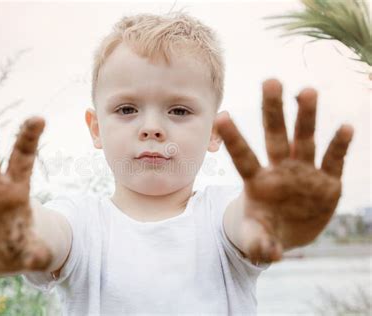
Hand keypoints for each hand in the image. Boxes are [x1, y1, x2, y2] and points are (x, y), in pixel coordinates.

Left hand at [217, 79, 352, 262]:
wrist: (286, 232)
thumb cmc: (263, 229)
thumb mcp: (258, 239)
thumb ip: (260, 244)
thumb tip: (269, 255)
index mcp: (257, 182)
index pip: (243, 156)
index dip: (233, 138)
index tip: (221, 115)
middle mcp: (280, 170)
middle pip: (275, 137)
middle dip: (273, 111)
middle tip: (270, 81)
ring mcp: (304, 173)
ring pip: (304, 140)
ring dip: (306, 117)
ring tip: (307, 91)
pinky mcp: (327, 182)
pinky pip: (334, 161)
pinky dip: (339, 146)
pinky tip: (346, 127)